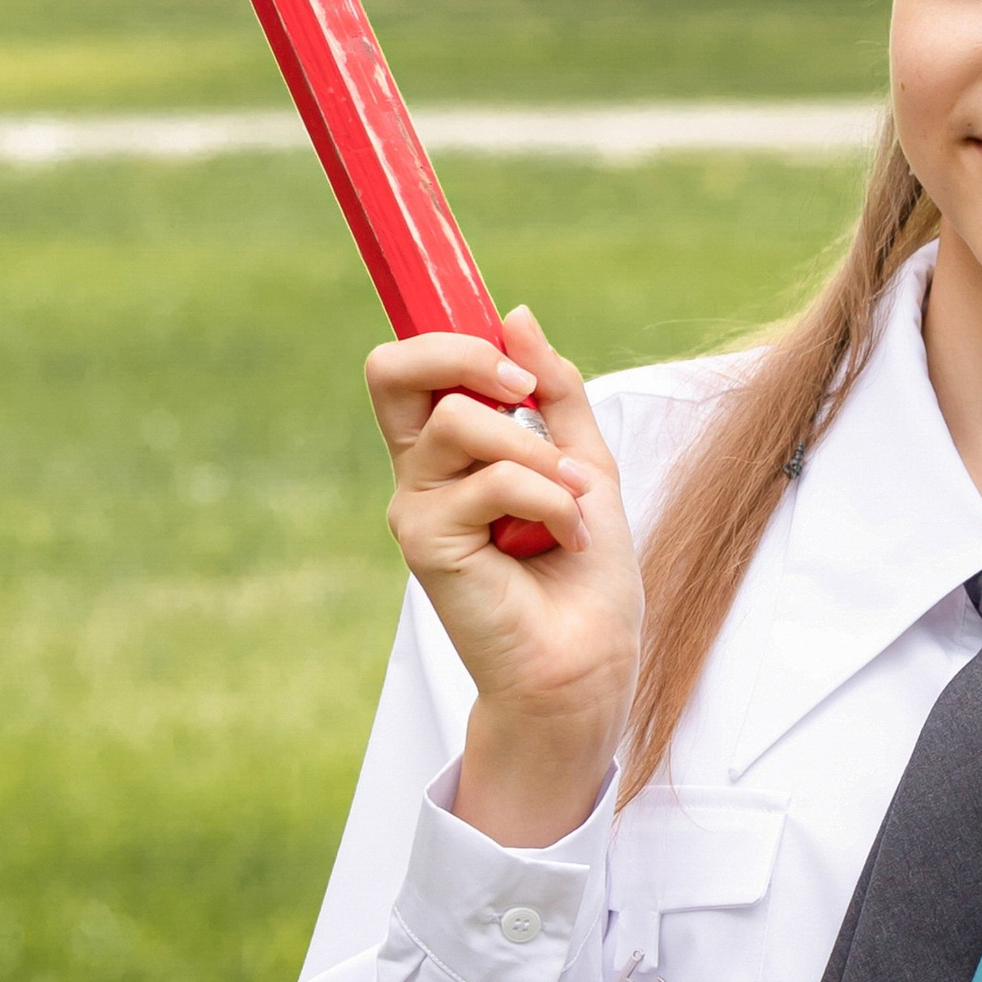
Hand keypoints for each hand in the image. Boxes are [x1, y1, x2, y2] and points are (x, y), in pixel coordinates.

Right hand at [368, 308, 642, 845]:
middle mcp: (422, 474)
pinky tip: (567, 536)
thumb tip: (516, 317)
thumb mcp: (586, 463)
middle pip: (392, 370)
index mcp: (451, 451)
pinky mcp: (426, 545)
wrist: (589, 665)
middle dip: (463, 356)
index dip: (451, 335)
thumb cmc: (585, 577)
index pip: (413, 366)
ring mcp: (417, 507)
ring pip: (459, 423)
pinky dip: (547, 500)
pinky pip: (489, 481)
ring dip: (539, 454)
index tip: (517, 361)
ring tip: (576, 501)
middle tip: (523, 391)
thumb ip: (555, 393)